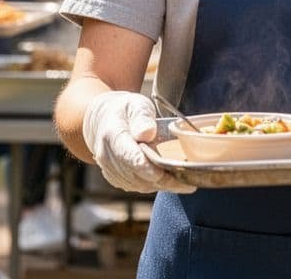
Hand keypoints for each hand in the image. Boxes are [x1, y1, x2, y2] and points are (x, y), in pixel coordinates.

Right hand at [81, 92, 195, 193]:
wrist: (103, 121)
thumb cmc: (125, 110)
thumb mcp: (136, 105)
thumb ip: (142, 118)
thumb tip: (147, 133)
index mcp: (112, 135)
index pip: (129, 156)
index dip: (146, 168)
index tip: (164, 174)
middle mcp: (107, 156)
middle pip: (136, 174)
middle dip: (161, 180)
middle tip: (187, 181)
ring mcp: (110, 169)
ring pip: (137, 184)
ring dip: (160, 185)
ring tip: (184, 182)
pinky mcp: (116, 178)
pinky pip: (136, 186)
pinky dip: (154, 186)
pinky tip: (170, 182)